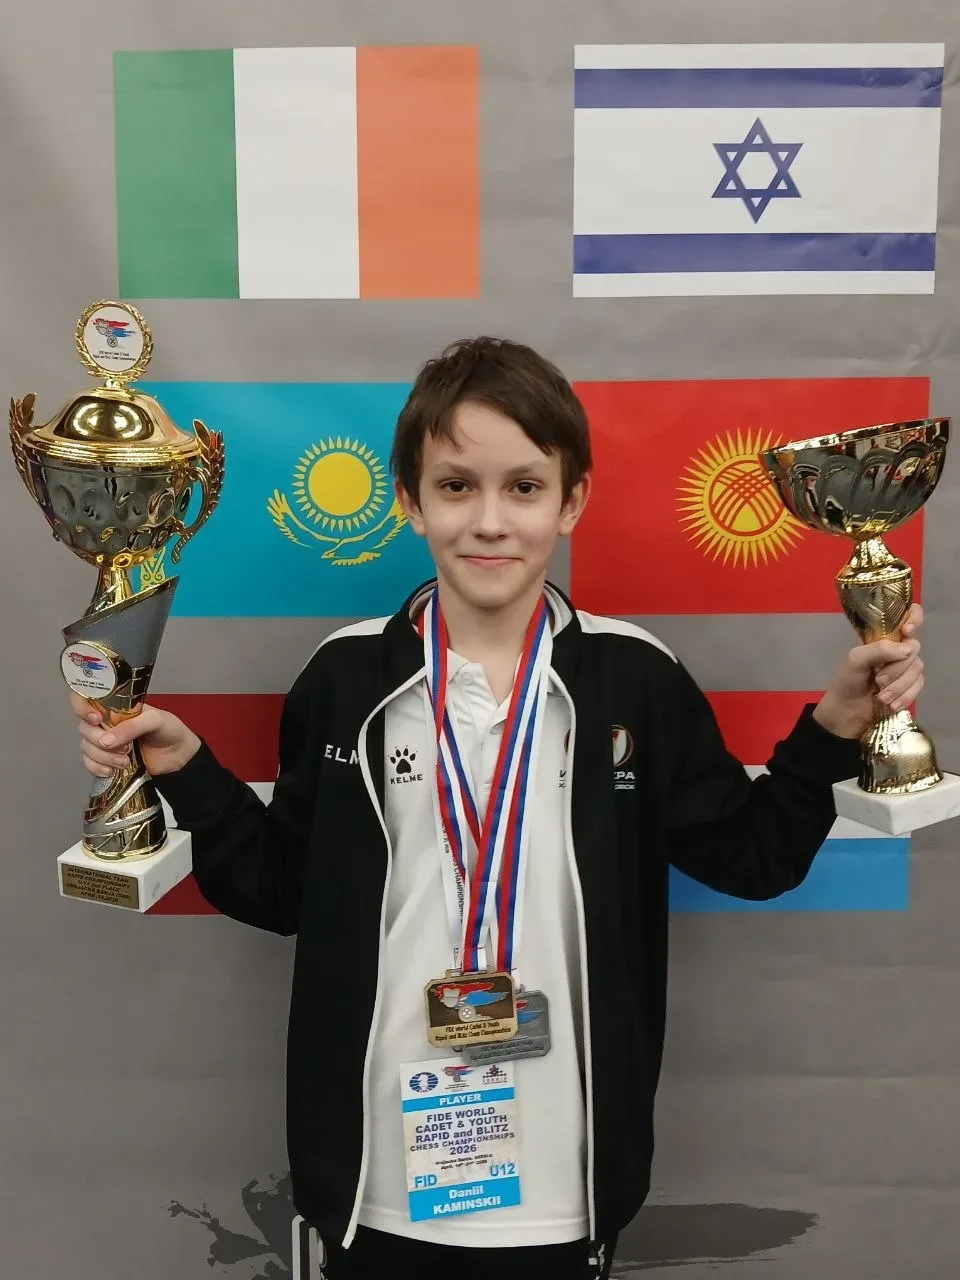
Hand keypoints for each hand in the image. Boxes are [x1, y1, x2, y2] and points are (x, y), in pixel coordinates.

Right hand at [70, 692, 200, 777]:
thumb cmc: (169, 730)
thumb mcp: (155, 720)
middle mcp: (106, 722)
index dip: (82, 707)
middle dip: (100, 741)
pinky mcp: (106, 759)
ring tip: (125, 761)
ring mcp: (105, 741)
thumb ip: (132, 727)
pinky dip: (97, 768)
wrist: (178, 756)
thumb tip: (106, 740)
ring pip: (86, 747)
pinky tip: (111, 771)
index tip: (96, 719)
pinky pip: (89, 763)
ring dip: (103, 757)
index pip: (86, 699)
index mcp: (116, 706)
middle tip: (125, 748)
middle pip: (85, 728)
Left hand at [813, 603, 924, 739]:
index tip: (906, 632)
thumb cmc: (847, 680)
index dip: (913, 618)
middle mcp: (897, 648)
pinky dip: (906, 696)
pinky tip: (891, 704)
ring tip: (881, 697)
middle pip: (914, 648)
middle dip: (897, 668)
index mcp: (883, 636)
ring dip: (899, 686)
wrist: (847, 711)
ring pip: (917, 668)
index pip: (908, 615)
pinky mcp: (910, 685)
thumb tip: (906, 649)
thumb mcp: (855, 660)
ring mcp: (905, 667)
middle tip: (879, 680)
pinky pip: (919, 685)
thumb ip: (877, 649)